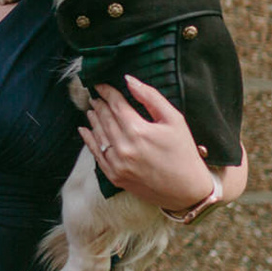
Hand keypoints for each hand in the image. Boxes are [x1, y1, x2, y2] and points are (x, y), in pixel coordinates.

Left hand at [80, 75, 216, 212]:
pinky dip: (89, 140)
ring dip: (93, 120)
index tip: (101, 85)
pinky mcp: (114, 176)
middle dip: (99, 105)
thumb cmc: (183, 152)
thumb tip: (129, 80)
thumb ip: (151, 97)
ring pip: (98, 135)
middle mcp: (124, 148)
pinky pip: (96, 155)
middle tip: (95, 96)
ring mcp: (117, 164)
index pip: (115, 105)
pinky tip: (85, 130)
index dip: (107, 92)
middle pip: (105, 119)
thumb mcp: (174, 120)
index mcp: (138, 131)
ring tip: (92, 109)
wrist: (187, 190)